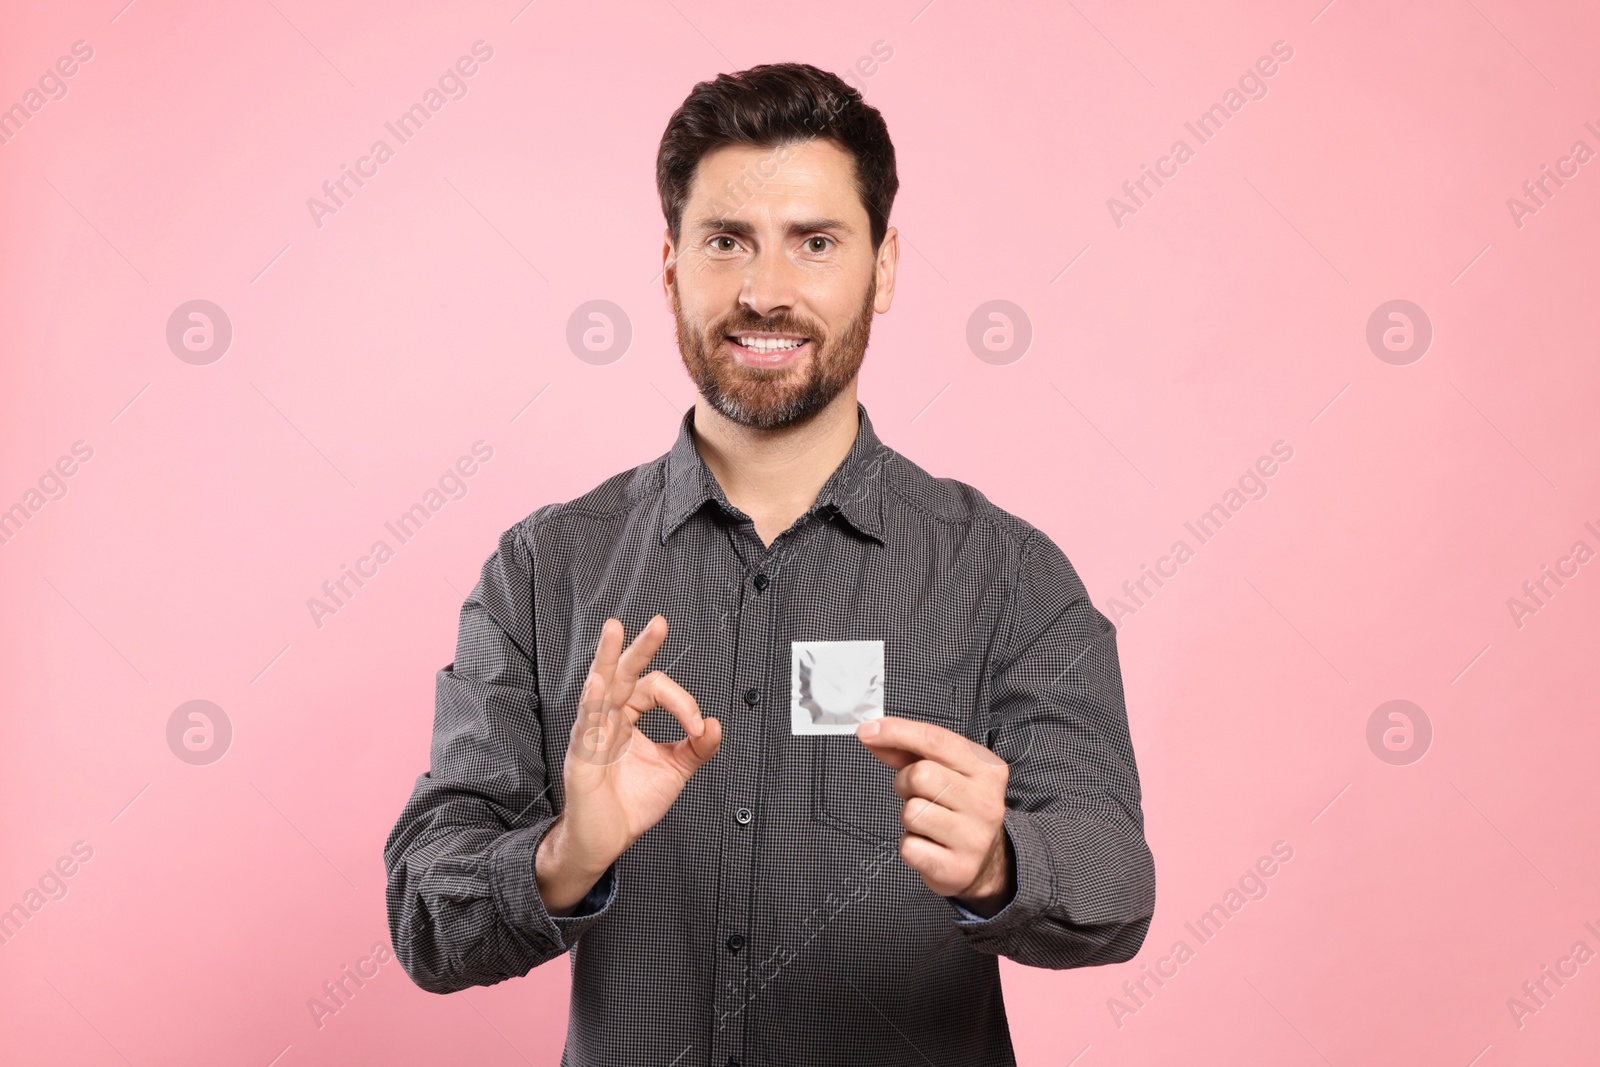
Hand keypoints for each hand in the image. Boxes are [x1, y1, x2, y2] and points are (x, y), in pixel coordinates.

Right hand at [537, 616, 721, 912]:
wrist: (605, 840)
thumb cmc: (629, 804)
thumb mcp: (674, 771)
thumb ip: (697, 748)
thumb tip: (717, 724)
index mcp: (628, 717)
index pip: (654, 689)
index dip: (682, 701)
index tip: (699, 725)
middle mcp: (609, 719)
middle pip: (623, 672)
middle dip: (641, 646)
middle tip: (659, 623)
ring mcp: (593, 734)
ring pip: (600, 688)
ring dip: (608, 657)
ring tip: (614, 629)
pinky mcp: (583, 757)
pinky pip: (587, 725)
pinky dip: (593, 703)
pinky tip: (599, 684)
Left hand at [856, 716, 1013, 916]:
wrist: (984, 861)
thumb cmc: (957, 808)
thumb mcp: (944, 771)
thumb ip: (908, 750)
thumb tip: (872, 733)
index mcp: (987, 770)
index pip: (936, 740)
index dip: (897, 731)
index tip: (868, 730)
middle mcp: (986, 802)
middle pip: (920, 775)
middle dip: (905, 783)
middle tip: (916, 794)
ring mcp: (975, 837)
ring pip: (912, 812)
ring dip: (908, 817)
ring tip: (926, 822)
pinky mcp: (958, 868)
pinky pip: (910, 848)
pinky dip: (910, 846)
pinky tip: (928, 845)